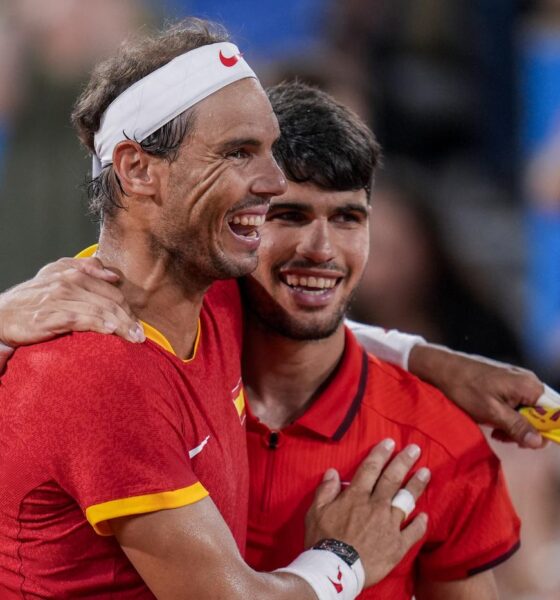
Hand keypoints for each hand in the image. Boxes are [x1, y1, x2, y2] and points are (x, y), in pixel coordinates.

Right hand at [0, 257, 142, 347]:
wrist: (1, 315)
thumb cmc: (33, 298)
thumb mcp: (56, 275)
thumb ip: (85, 269)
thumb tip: (113, 275)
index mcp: (73, 272)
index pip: (112, 290)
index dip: (128, 308)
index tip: (137, 323)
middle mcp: (68, 282)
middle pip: (110, 301)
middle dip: (129, 318)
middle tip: (141, 335)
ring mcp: (59, 299)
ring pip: (100, 310)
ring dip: (121, 325)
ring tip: (134, 338)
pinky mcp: (50, 316)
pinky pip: (81, 319)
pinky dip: (98, 324)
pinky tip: (111, 331)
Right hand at [305, 439, 429, 587]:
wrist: (335, 570)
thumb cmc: (323, 540)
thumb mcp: (316, 511)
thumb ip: (325, 490)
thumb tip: (332, 472)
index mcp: (356, 496)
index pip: (370, 468)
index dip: (380, 454)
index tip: (390, 442)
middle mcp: (375, 506)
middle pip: (392, 479)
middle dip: (404, 461)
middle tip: (415, 449)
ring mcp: (389, 525)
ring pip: (406, 500)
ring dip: (416, 485)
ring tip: (426, 473)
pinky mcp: (397, 545)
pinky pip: (413, 532)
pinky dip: (420, 524)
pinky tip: (425, 516)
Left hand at [408, 344, 545, 448]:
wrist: (442, 369)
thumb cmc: (464, 388)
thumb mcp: (491, 413)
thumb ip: (517, 426)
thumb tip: (539, 442)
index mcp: (529, 387)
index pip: (554, 414)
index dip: (544, 431)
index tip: (525, 441)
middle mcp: (528, 382)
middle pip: (541, 415)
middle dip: (525, 430)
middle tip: (503, 435)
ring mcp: (516, 382)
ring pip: (527, 412)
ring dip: (513, 426)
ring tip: (494, 429)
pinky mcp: (505, 384)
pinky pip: (515, 405)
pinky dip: (506, 417)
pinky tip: (492, 421)